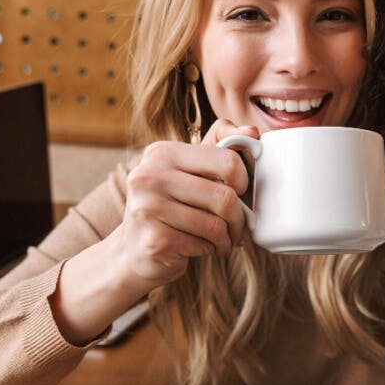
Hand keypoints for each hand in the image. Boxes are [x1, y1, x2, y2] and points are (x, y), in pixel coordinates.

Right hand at [117, 119, 259, 287]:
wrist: (132, 252)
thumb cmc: (171, 207)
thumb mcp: (191, 170)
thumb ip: (220, 145)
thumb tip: (252, 131)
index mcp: (162, 153)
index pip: (227, 160)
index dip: (243, 180)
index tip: (239, 192)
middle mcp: (149, 177)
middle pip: (224, 196)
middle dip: (238, 218)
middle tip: (237, 226)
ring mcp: (147, 209)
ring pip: (216, 225)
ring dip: (227, 238)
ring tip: (221, 240)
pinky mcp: (154, 241)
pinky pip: (203, 245)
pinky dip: (211, 250)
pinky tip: (202, 248)